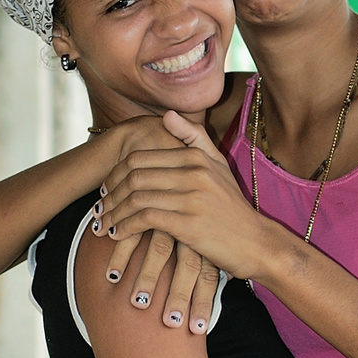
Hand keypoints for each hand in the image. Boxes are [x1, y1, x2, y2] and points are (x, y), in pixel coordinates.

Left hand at [98, 115, 221, 332]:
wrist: (257, 243)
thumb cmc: (233, 208)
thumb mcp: (219, 167)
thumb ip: (194, 138)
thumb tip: (167, 114)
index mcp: (196, 156)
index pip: (140, 156)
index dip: (116, 172)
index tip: (106, 187)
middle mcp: (194, 171)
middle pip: (134, 175)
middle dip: (111, 192)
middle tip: (100, 206)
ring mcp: (192, 197)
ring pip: (136, 197)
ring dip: (114, 211)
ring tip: (103, 223)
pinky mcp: (188, 223)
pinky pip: (144, 219)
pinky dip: (126, 226)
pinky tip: (118, 235)